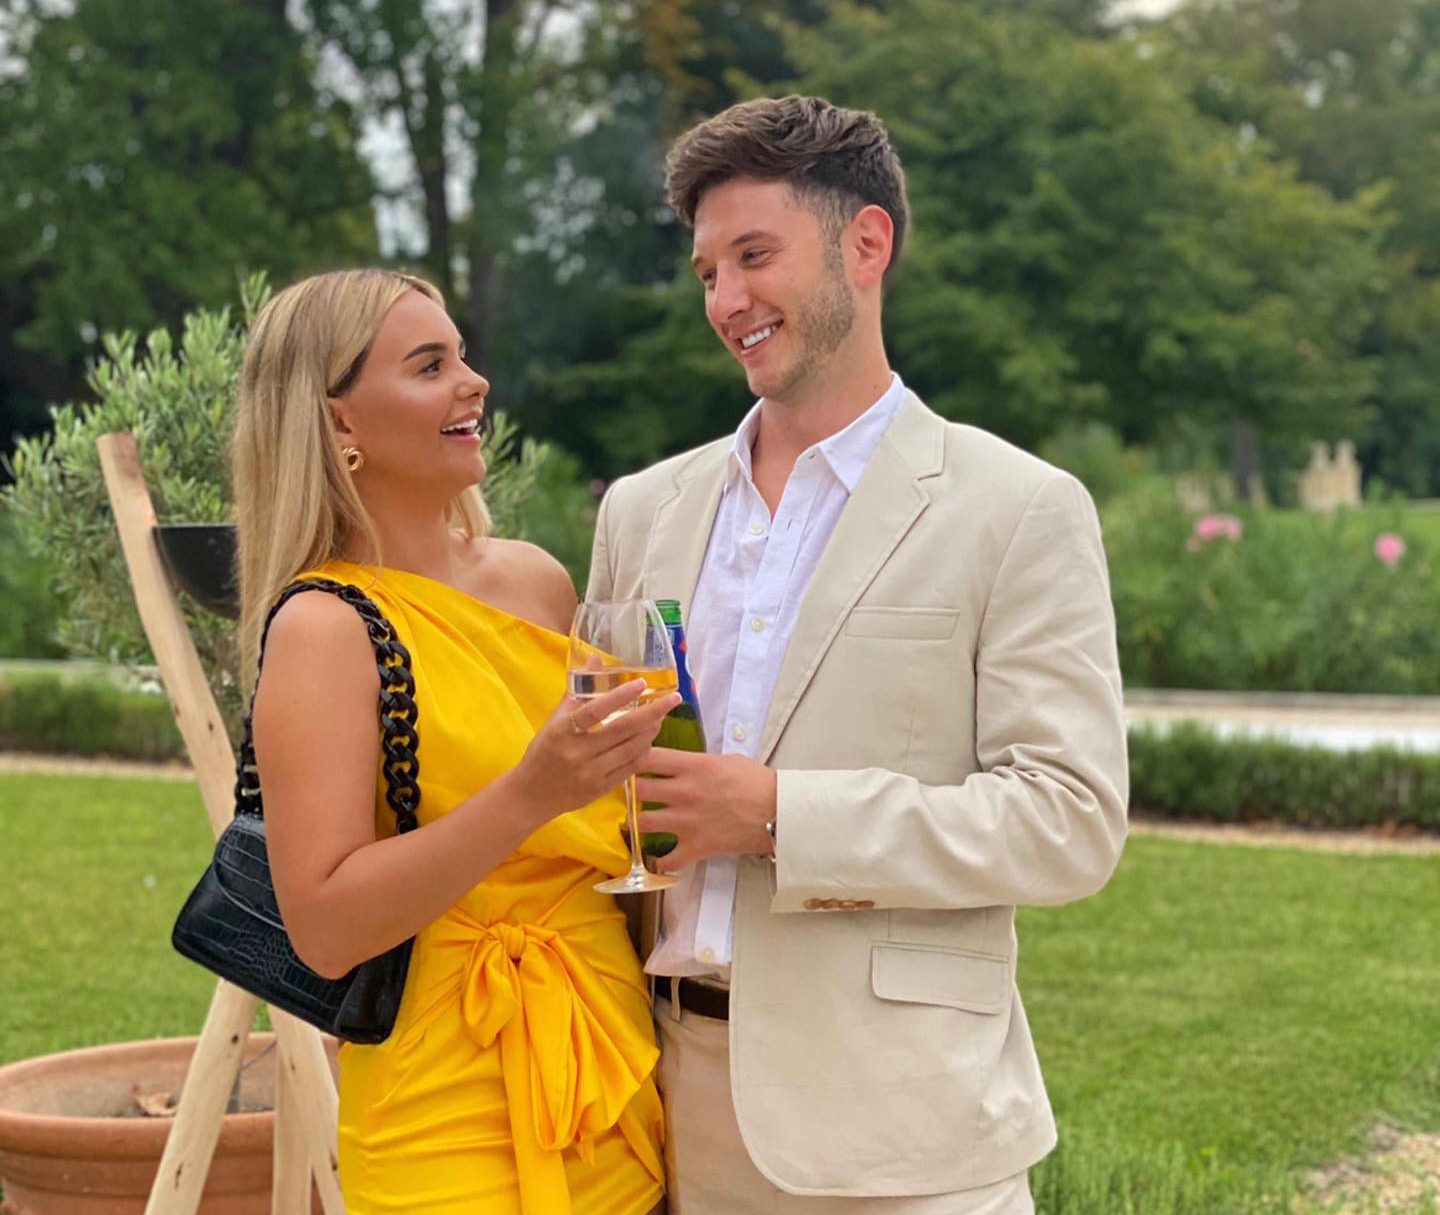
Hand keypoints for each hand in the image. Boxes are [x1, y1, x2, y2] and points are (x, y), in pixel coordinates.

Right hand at [509, 681, 680, 824]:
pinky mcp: (600, 789)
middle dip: (653, 713)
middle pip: (622, 730)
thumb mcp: (555, 720)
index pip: (594, 711)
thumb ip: (577, 692)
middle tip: (674, 699)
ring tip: (662, 716)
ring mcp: (590, 773)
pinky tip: (650, 739)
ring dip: (651, 731)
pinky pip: (629, 768)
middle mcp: (577, 752)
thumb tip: (595, 658)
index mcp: (562, 731)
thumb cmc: (544, 751)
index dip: (619, 696)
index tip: (642, 683)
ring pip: (631, 749)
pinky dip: (643, 751)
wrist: (531, 794)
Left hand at [633, 749, 777, 870]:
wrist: (779, 812)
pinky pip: (666, 860)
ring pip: (643, 822)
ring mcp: (687, 822)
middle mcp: (684, 792)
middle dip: (634, 790)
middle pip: (639, 789)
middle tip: (637, 794)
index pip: (648, 757)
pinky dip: (662, 861)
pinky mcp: (696, 847)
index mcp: (693, 766)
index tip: (636, 763)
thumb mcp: (726, 760)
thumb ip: (698, 763)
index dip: (636, 759)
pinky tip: (663, 857)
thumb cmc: (758, 782)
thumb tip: (681, 766)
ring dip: (642, 822)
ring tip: (645, 822)